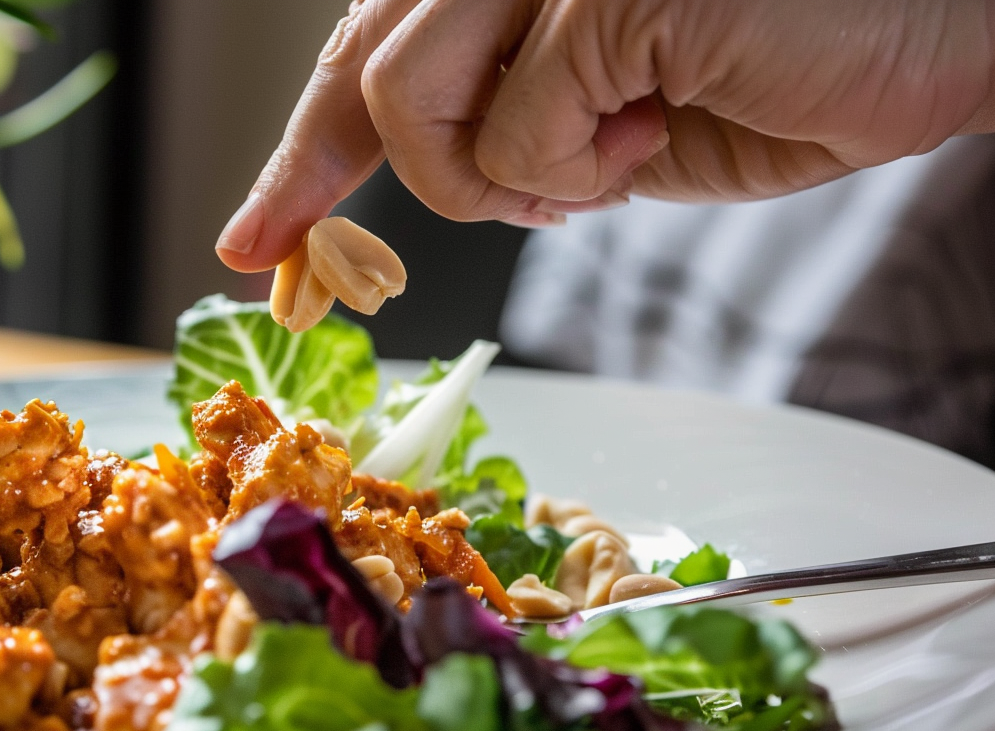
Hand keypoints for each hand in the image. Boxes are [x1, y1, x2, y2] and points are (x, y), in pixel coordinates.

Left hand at [216, 0, 994, 272]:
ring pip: (405, 98)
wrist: (948, 28)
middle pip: (358, 63)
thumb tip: (456, 182)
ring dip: (484, 180)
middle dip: (313, 174)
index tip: (256, 232)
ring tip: (586, 176)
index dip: (303, 150)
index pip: (370, 52)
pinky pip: (515, 130)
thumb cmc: (801, 63)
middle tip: (279, 250)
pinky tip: (652, 136)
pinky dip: (569, 173)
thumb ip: (526, 131)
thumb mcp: (622, 120)